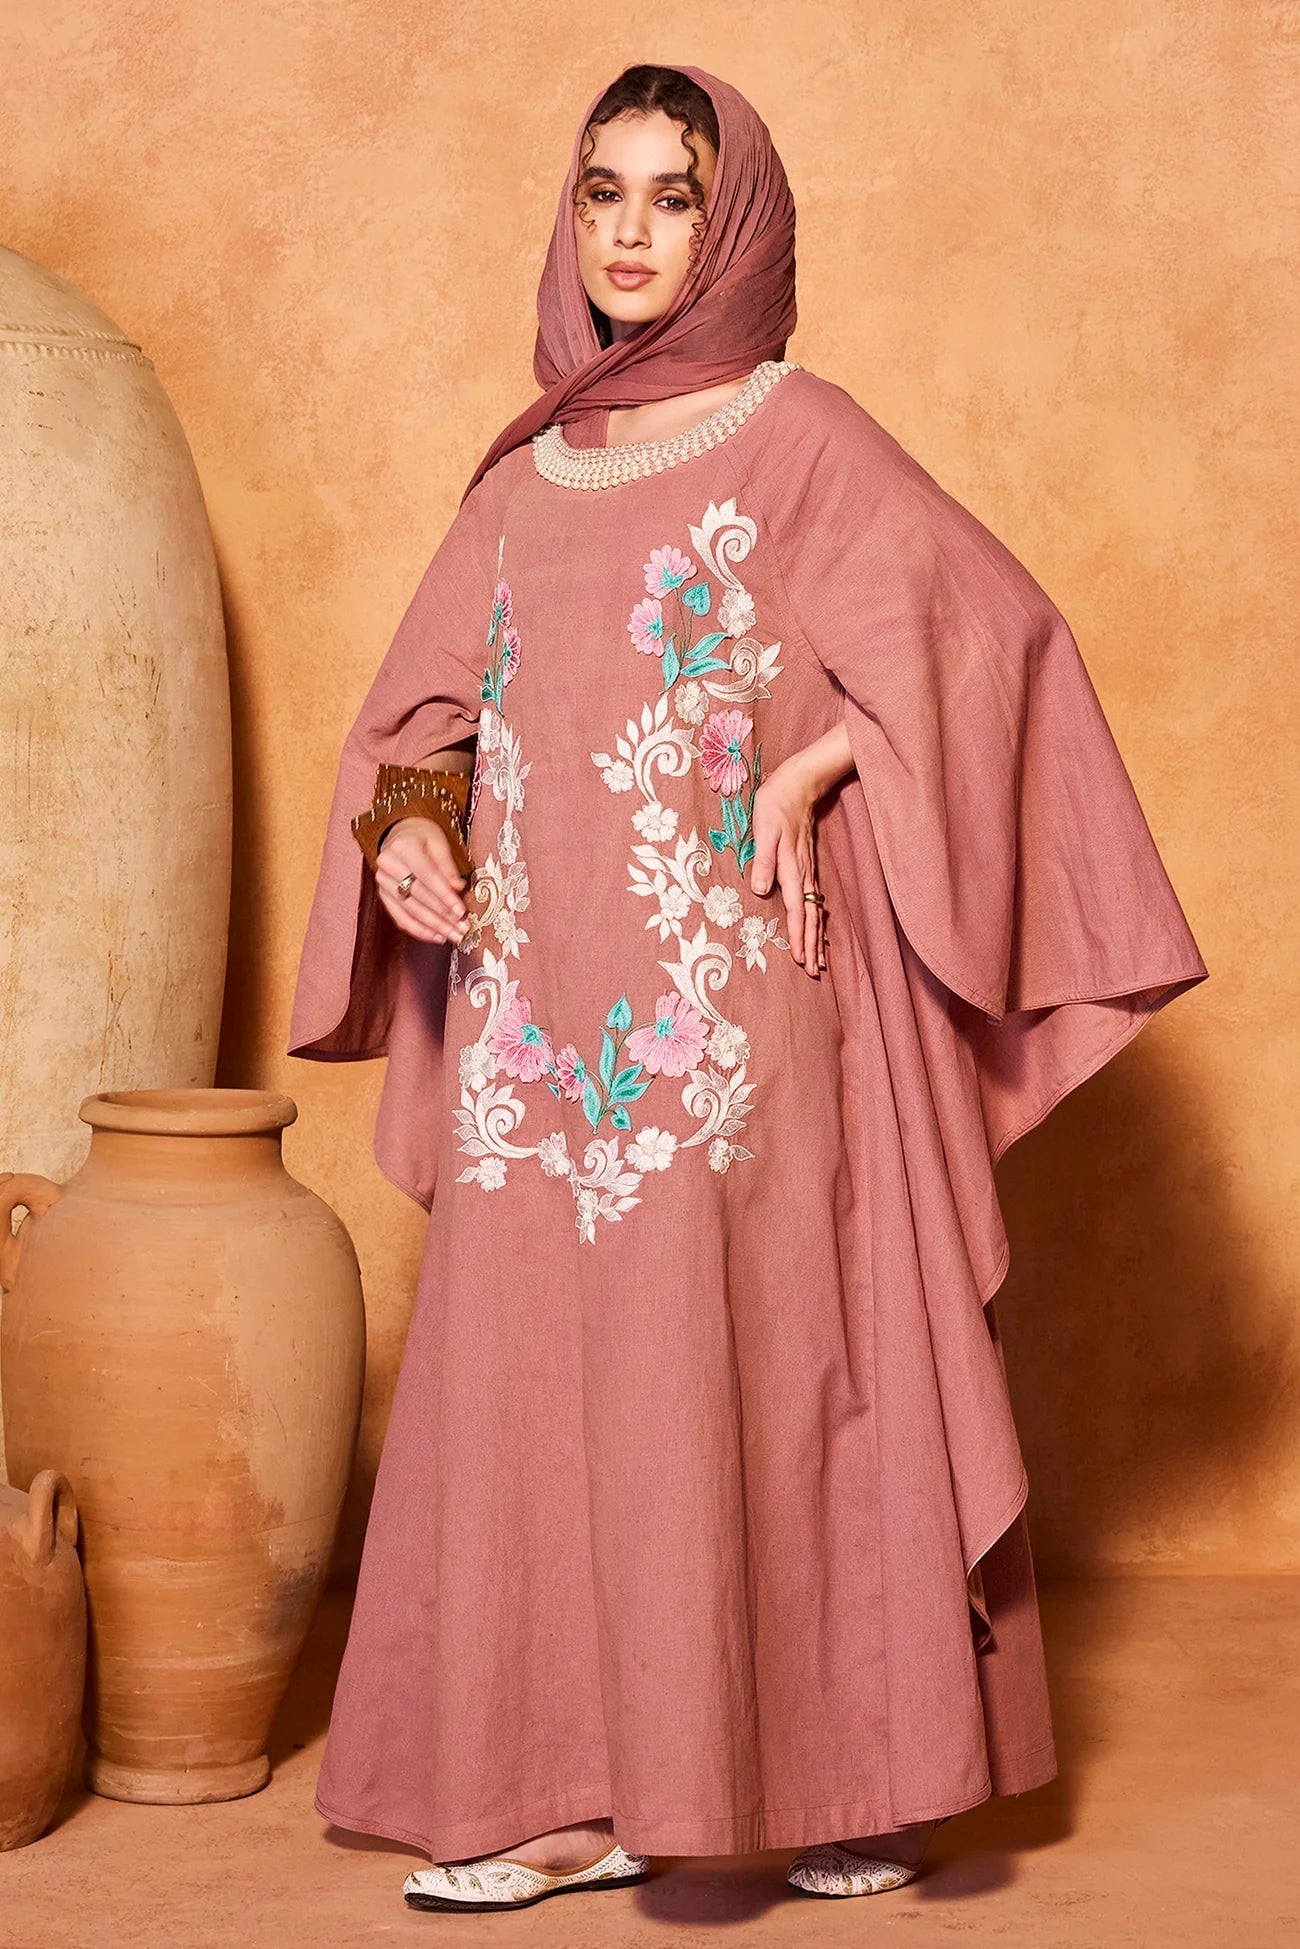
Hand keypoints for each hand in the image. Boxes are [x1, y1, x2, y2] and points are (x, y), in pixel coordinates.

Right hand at [374, 817, 470, 944]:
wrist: (401, 836)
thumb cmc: (423, 838)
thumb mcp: (439, 843)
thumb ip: (448, 867)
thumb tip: (458, 888)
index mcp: (404, 846)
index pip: (427, 876)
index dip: (444, 896)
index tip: (461, 911)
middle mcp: (388, 864)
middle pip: (417, 896)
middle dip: (442, 915)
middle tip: (461, 929)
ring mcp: (382, 881)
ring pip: (409, 910)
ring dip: (433, 927)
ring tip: (453, 936)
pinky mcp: (383, 895)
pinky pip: (400, 917)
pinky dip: (419, 930)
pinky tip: (436, 936)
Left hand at [748, 756, 827, 977]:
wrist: (799, 783)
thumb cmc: (775, 805)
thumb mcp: (764, 830)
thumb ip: (763, 861)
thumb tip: (762, 891)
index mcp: (792, 869)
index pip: (797, 910)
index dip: (799, 936)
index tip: (801, 961)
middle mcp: (803, 873)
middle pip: (811, 916)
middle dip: (812, 945)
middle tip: (815, 972)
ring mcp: (808, 870)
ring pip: (816, 910)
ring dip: (817, 935)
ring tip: (819, 959)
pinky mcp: (808, 864)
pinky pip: (816, 899)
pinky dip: (818, 918)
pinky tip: (819, 927)